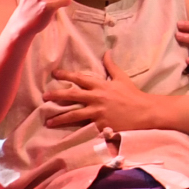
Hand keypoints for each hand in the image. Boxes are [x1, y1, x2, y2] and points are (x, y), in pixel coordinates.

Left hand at [38, 53, 160, 134]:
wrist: (144, 112)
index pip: (80, 78)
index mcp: (101, 85)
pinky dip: (75, 131)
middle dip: (57, 96)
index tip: (54, 73)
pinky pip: (85, 128)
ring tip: (48, 121)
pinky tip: (65, 135)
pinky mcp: (101, 125)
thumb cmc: (132, 95)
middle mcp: (97, 98)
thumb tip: (107, 52)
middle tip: (44, 97)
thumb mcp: (122, 78)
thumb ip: (111, 66)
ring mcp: (98, 112)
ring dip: (60, 118)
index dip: (66, 75)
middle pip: (72, 96)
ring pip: (74, 115)